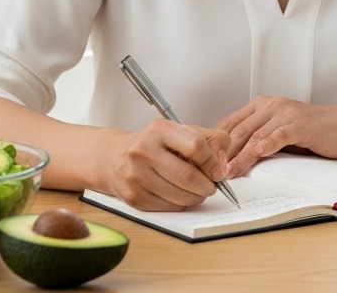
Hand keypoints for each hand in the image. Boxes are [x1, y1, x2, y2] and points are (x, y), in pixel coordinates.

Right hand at [98, 120, 231, 211]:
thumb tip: (222, 165)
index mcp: (160, 130)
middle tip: (212, 186)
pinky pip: (169, 207)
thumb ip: (211, 140)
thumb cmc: (154, 145)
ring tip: (198, 190)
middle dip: (208, 186)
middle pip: (188, 176)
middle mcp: (144, 151)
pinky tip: (179, 193)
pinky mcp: (134, 197)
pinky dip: (182, 204)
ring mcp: (136, 175)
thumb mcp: (181, 131)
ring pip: (180, 196)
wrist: (114, 158)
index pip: (195, 145)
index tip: (219, 172)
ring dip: (197, 197)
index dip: (213, 162)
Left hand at [217, 96, 336, 176]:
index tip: (205, 163)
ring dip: (240, 156)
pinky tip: (257, 155)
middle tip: (211, 173)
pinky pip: (279, 135)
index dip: (216, 144)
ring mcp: (286, 113)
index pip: (230, 124)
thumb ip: (260, 139)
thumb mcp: (281, 132)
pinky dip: (266, 145)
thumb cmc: (314, 131)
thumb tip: (232, 160)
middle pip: (239, 131)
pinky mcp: (301, 123)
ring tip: (229, 172)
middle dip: (223, 154)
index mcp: (262, 105)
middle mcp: (271, 105)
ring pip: (255, 135)